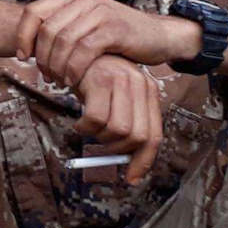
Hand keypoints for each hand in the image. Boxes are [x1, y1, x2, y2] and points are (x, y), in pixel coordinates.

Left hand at [15, 0, 198, 86]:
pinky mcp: (114, 28)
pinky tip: (73, 80)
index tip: (22, 57)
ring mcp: (100, 12)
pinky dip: (73, 69)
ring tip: (59, 81)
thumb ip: (61, 31)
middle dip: (42, 58)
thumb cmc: (118, 38)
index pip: (33, 12)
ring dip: (56, 66)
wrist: (158, 37)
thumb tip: (27, 47)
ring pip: (63, 41)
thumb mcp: (86, 27)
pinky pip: (84, 50)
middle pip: (46, 29)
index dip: (22, 36)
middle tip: (46, 76)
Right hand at [73, 55, 162, 184]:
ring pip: (117, 130)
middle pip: (137, 136)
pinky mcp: (101, 80)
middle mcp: (140, 84)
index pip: (154, 136)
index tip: (130, 178)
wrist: (74, 49)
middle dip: (116, 149)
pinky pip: (96, 120)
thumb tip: (127, 166)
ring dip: (98, 136)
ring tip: (88, 127)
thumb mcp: (115, 100)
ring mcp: (122, 81)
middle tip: (100, 143)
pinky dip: (85, 127)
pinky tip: (80, 121)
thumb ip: (125, 125)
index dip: (143, 161)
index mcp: (148, 91)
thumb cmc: (92, 78)